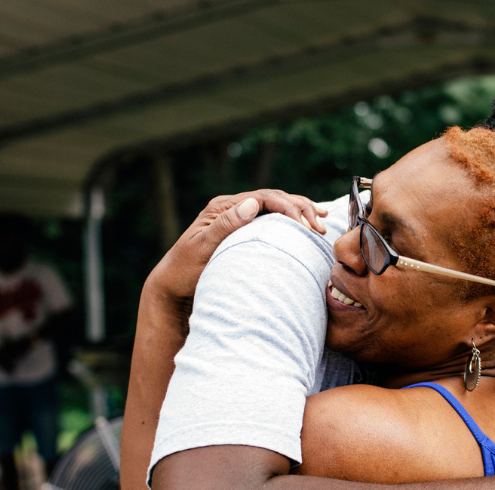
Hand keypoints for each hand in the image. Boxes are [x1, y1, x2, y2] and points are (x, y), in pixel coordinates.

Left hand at [146, 190, 328, 302]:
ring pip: (276, 206)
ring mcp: (238, 218)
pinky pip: (272, 219)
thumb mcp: (203, 248)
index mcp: (222, 207)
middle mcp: (231, 208)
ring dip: (300, 211)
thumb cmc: (185, 271)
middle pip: (274, 197)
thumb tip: (253, 202)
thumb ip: (226, 225)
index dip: (288, 207)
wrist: (173, 286)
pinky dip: (291, 220)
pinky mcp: (244, 231)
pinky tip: (306, 224)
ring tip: (321, 221)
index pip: (263, 197)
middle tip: (319, 226)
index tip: (304, 224)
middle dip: (300, 208)